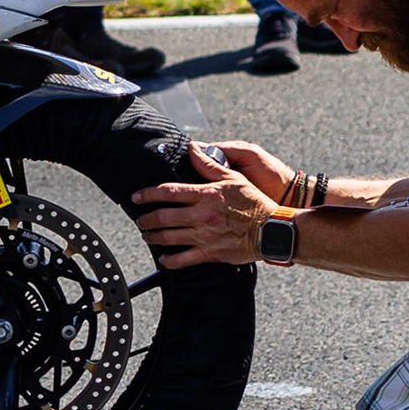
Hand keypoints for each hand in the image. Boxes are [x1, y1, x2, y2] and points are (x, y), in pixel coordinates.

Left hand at [128, 141, 301, 268]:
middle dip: (146, 218)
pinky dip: (170, 261)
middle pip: (163, 216)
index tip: (136, 196)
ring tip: (146, 235)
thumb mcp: (233, 178)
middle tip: (139, 219)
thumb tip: (192, 148)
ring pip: (169, 237)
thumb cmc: (255, 203)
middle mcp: (202, 216)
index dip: (147, 194)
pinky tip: (164, 259)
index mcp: (206, 195)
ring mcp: (205, 236)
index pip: (168, 192)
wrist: (272, 230)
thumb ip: (209, 164)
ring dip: (153, 236)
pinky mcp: (211, 253)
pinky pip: (184, 260)